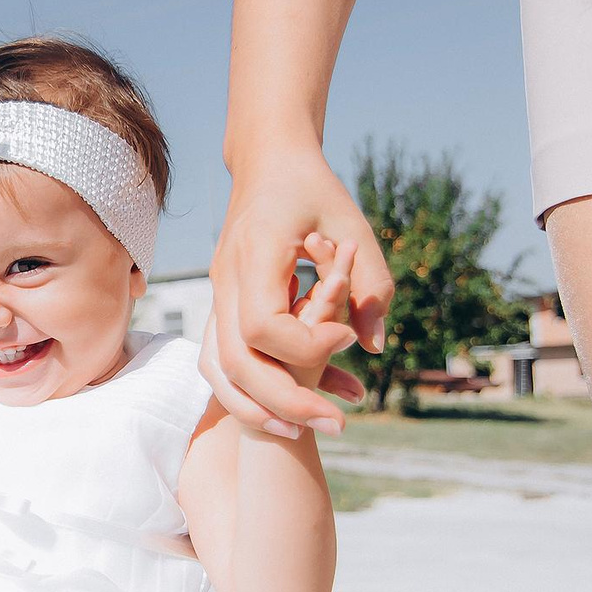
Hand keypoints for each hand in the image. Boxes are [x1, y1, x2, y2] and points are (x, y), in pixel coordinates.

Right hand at [204, 150, 390, 436]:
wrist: (267, 161)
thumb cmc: (314, 188)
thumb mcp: (354, 226)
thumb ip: (370, 285)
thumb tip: (374, 346)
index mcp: (255, 255)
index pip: (265, 326)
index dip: (308, 346)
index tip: (349, 340)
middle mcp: (226, 280)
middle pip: (237, 362)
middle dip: (286, 401)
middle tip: (337, 423)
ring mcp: (217, 294)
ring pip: (219, 369)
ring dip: (259, 407)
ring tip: (307, 429)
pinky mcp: (223, 304)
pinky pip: (221, 360)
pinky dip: (248, 392)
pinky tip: (290, 407)